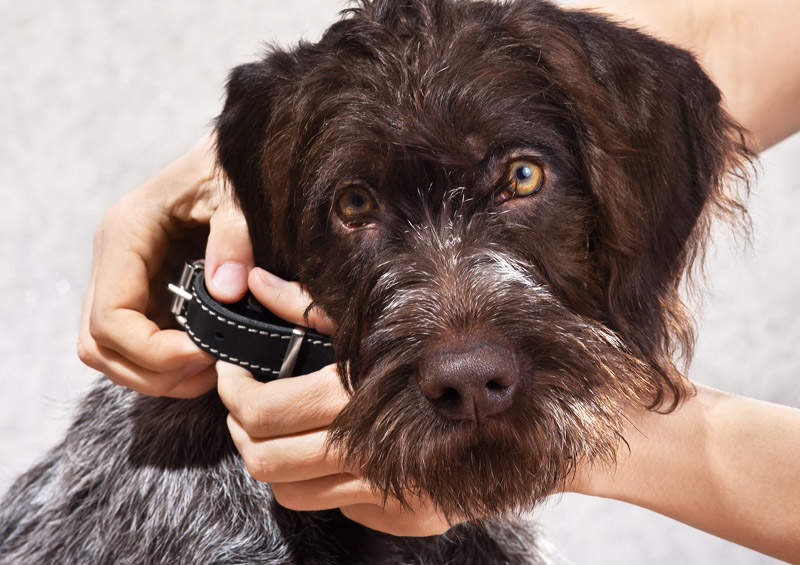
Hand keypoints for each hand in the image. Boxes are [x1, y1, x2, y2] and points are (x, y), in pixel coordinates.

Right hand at [78, 134, 254, 397]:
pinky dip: (165, 363)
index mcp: (126, 233)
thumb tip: (226, 291)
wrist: (231, 155)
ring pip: (111, 351)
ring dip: (155, 374)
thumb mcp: (238, 194)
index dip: (153, 351)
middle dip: (152, 371)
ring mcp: (125, 277)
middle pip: (100, 344)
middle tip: (209, 372)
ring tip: (210, 371)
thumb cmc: (231, 168)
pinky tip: (207, 359)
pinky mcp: (145, 289)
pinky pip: (135, 342)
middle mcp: (114, 259)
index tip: (205, 356)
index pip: (112, 318)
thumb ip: (235, 237)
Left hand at [217, 268, 456, 536]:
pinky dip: (323, 479)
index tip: (230, 374)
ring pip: (292, 493)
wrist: (527, 408)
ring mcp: (389, 491)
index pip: (263, 413)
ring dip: (274, 460)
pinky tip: (340, 449)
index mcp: (357, 398)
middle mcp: (370, 453)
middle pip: (266, 461)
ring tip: (285, 428)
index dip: (232, 394)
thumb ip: (307, 306)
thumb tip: (254, 283)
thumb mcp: (375, 319)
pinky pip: (338, 504)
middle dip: (241, 431)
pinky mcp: (404, 515)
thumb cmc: (449, 350)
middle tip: (246, 403)